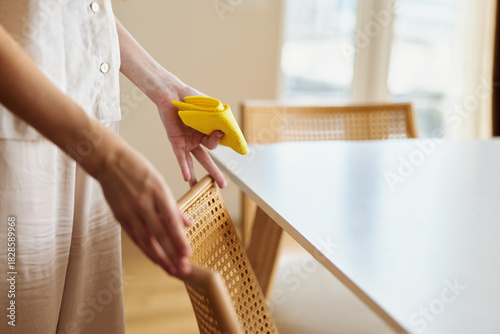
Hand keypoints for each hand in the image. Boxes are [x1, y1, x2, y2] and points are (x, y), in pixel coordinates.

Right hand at [96, 141, 192, 276]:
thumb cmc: (138, 169)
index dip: (179, 239)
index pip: (170, 220)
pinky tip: (155, 259)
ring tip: (171, 270)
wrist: (109, 161)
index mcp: (157, 192)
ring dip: (160, 258)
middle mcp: (143, 204)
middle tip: (183, 269)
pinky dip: (146, 250)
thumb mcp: (160, 182)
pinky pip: (135, 238)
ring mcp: (130, 211)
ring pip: (146, 240)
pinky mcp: (120, 217)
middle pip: (159, 234)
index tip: (187, 253)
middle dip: (171, 254)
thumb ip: (174, 206)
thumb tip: (188, 224)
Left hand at [156, 84, 226, 188]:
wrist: (172, 93)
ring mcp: (186, 142)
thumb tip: (228, 133)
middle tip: (223, 186)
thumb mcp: (211, 109)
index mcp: (206, 132)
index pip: (216, 143)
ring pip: (192, 163)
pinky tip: (187, 178)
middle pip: (207, 160)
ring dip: (196, 177)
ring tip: (198, 188)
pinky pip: (181, 158)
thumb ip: (221, 120)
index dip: (219, 138)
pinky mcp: (175, 142)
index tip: (219, 132)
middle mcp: (196, 140)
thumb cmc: (191, 98)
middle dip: (215, 173)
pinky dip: (184, 168)